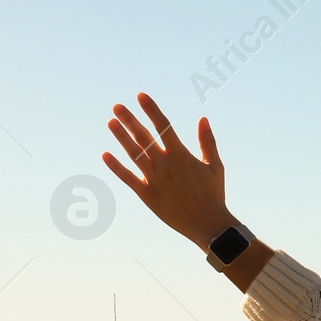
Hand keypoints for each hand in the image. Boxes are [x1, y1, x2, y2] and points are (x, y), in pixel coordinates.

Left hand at [102, 93, 234, 248]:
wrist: (207, 224)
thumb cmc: (214, 194)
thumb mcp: (215, 166)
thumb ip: (207, 142)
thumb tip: (202, 119)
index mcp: (181, 156)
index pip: (163, 127)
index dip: (151, 110)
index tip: (141, 96)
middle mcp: (165, 165)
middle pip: (143, 137)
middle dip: (130, 120)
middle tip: (117, 106)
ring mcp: (154, 179)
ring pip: (133, 154)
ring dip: (121, 137)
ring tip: (110, 122)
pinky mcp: (146, 194)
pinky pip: (128, 177)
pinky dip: (116, 166)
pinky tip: (105, 154)